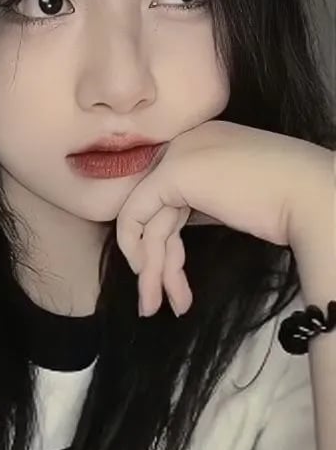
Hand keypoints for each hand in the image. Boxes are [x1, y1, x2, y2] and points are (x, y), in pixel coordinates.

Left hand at [115, 119, 330, 316]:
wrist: (314, 197)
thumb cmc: (290, 205)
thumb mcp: (233, 200)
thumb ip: (202, 205)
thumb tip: (170, 238)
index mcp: (202, 142)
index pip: (165, 194)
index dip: (161, 239)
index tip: (167, 275)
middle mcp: (186, 141)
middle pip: (155, 209)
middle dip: (153, 261)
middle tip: (154, 303)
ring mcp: (179, 153)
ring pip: (146, 219)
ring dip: (151, 270)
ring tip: (154, 307)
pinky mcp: (174, 171)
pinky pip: (135, 214)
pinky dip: (138, 251)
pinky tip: (151, 283)